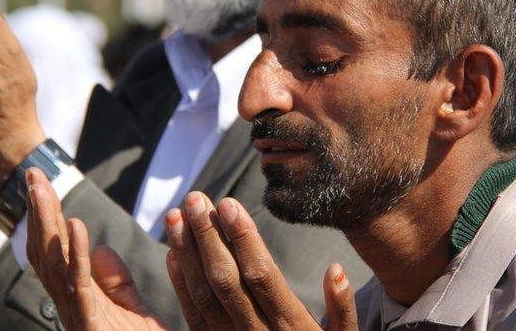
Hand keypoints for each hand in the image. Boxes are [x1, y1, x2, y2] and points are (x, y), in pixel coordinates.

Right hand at [25, 169, 166, 330]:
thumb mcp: (134, 312)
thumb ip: (117, 284)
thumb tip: (101, 250)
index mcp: (81, 300)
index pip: (56, 252)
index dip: (47, 217)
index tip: (41, 182)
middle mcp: (72, 307)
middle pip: (46, 254)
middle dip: (39, 213)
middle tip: (33, 174)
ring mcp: (77, 317)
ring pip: (53, 265)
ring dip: (47, 225)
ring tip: (42, 189)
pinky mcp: (89, 326)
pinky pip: (79, 287)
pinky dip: (75, 255)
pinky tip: (75, 227)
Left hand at [164, 192, 357, 330]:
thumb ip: (343, 310)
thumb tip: (336, 270)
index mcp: (291, 328)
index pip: (261, 275)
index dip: (243, 239)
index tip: (228, 204)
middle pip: (226, 281)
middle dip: (208, 236)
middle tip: (194, 197)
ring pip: (204, 296)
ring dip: (187, 253)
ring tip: (175, 215)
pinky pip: (194, 318)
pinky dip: (181, 285)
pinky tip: (172, 254)